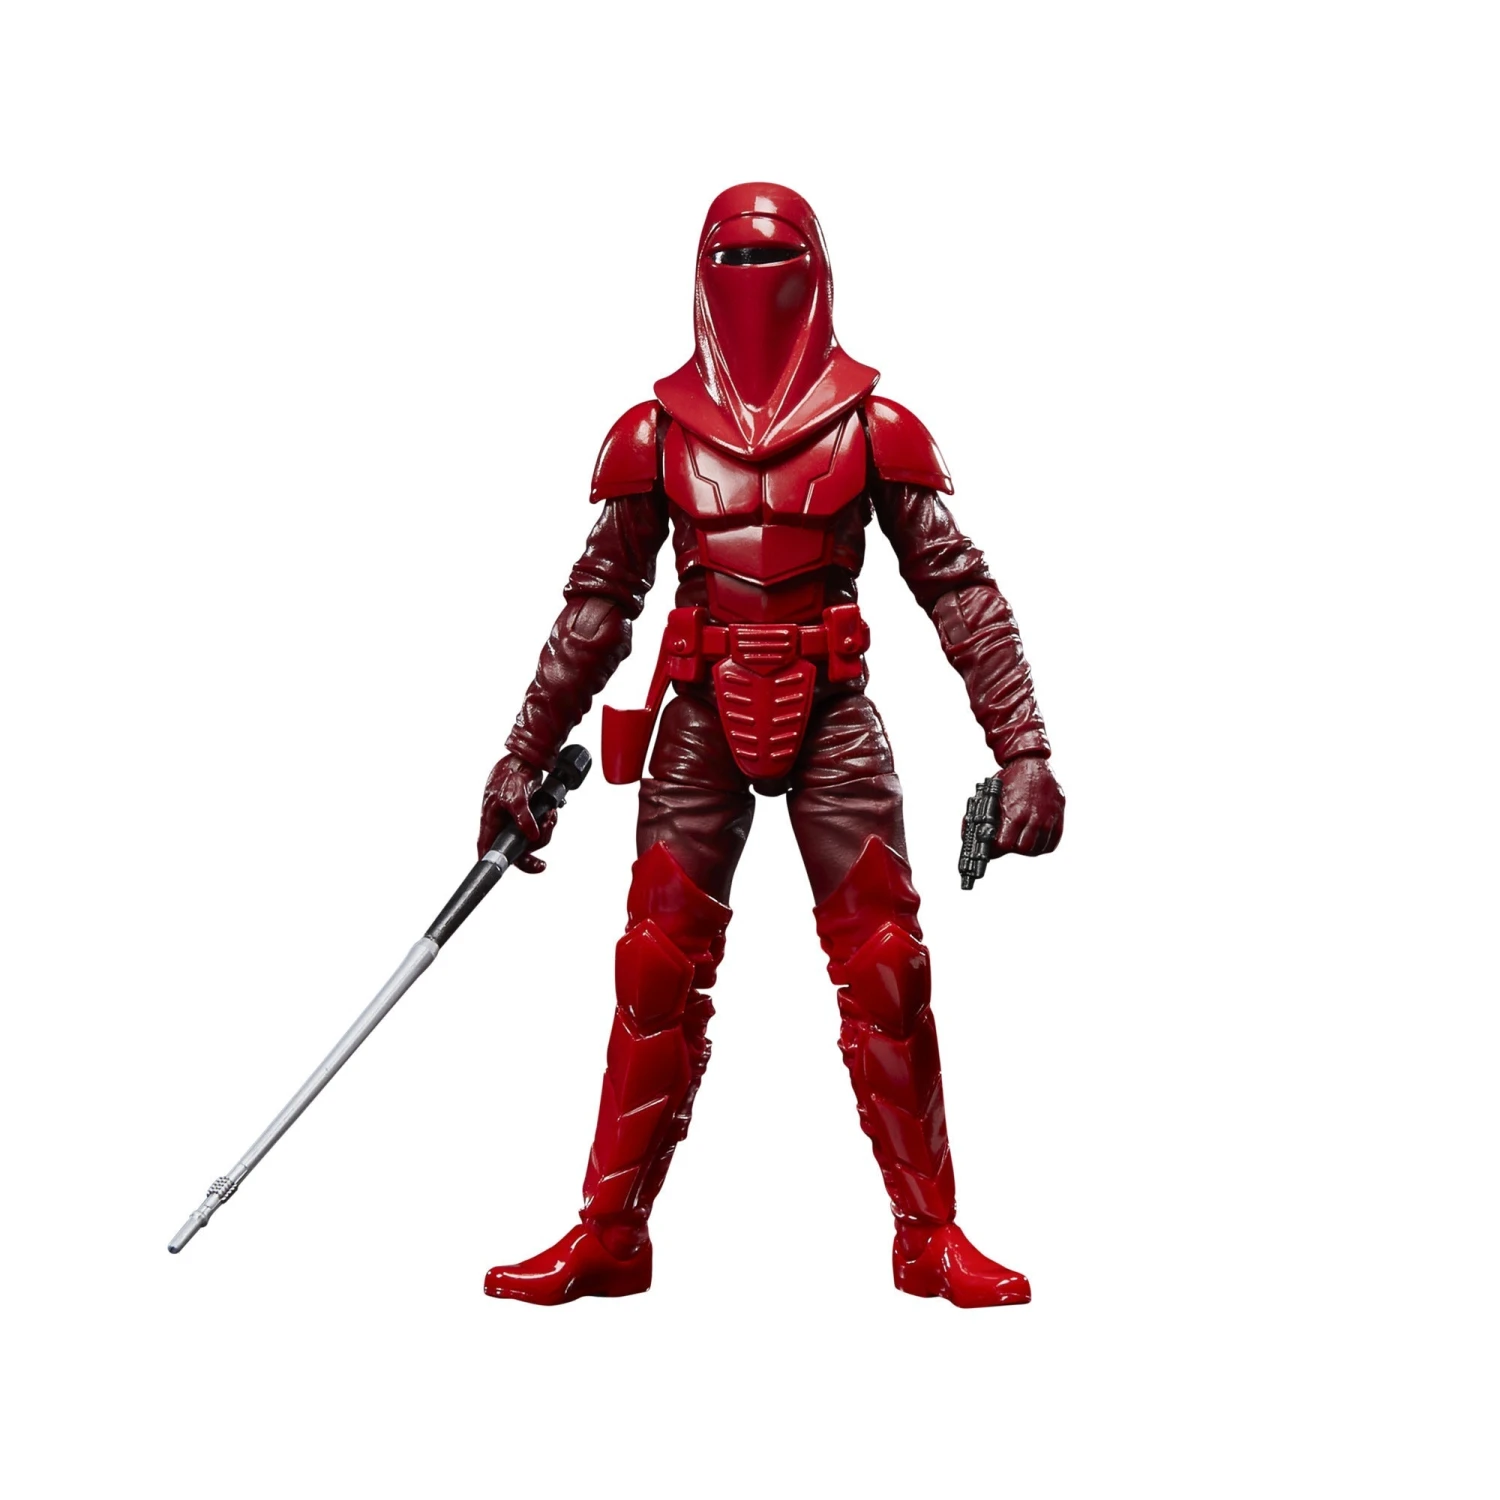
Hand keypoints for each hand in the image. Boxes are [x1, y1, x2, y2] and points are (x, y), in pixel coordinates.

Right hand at [477, 753, 553, 871]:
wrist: (524, 759)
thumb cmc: (511, 775)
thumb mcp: (516, 796)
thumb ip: (523, 817)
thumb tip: (532, 836)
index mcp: (491, 824)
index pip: (489, 852)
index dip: (500, 866)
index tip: (522, 868)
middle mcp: (501, 827)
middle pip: (518, 851)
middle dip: (536, 845)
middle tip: (548, 829)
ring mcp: (514, 823)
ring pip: (532, 841)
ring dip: (546, 830)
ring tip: (550, 814)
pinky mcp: (526, 818)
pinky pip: (539, 829)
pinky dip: (547, 822)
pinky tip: (551, 811)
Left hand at [992, 756, 1064, 857]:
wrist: (1032, 762)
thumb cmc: (1010, 778)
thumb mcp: (993, 796)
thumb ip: (987, 816)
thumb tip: (972, 833)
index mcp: (1015, 813)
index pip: (1004, 846)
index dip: (996, 849)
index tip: (993, 848)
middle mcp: (1033, 818)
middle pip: (1022, 850)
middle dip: (1013, 849)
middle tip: (1009, 843)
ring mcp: (1047, 819)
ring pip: (1037, 849)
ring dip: (1027, 849)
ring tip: (1020, 841)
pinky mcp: (1058, 818)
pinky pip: (1051, 843)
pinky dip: (1042, 846)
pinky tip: (1034, 841)